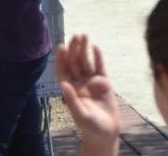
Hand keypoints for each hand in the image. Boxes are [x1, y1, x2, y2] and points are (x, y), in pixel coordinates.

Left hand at [57, 35, 119, 155]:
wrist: (106, 132)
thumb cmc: (90, 127)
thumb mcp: (80, 114)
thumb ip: (72, 99)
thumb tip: (64, 83)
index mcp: (71, 90)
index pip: (63, 71)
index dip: (61, 59)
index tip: (61, 46)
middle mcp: (80, 84)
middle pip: (75, 63)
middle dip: (74, 49)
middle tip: (75, 35)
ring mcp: (92, 82)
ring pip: (86, 62)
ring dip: (84, 49)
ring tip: (84, 35)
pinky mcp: (104, 82)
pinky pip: (100, 66)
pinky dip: (98, 57)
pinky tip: (95, 47)